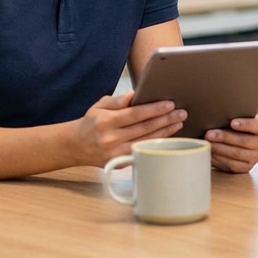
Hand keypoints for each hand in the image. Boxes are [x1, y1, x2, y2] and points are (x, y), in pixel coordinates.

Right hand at [72, 91, 186, 166]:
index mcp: (106, 122)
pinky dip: (155, 143)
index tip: (170, 104)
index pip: (135, 114)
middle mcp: (111, 139)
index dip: (154, 109)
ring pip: (146, 141)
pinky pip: (141, 151)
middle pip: (144, 128)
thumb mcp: (99, 106)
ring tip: (179, 123)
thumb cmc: (91, 123)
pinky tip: (167, 136)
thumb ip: (118, 101)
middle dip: (165, 120)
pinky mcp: (119, 163)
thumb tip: (134, 94)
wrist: (75, 146)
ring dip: (165, 132)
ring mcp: (115, 153)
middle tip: (182, 113)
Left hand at [206, 117, 257, 173]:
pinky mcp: (245, 167)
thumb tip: (215, 116)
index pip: (257, 125)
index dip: (245, 124)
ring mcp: (255, 157)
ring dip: (219, 148)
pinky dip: (219, 158)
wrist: (235, 143)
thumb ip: (231, 117)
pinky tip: (211, 153)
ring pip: (236, 153)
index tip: (232, 122)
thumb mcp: (236, 120)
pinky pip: (231, 164)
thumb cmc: (234, 128)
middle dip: (224, 137)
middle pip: (244, 141)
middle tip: (209, 134)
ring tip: (207, 144)